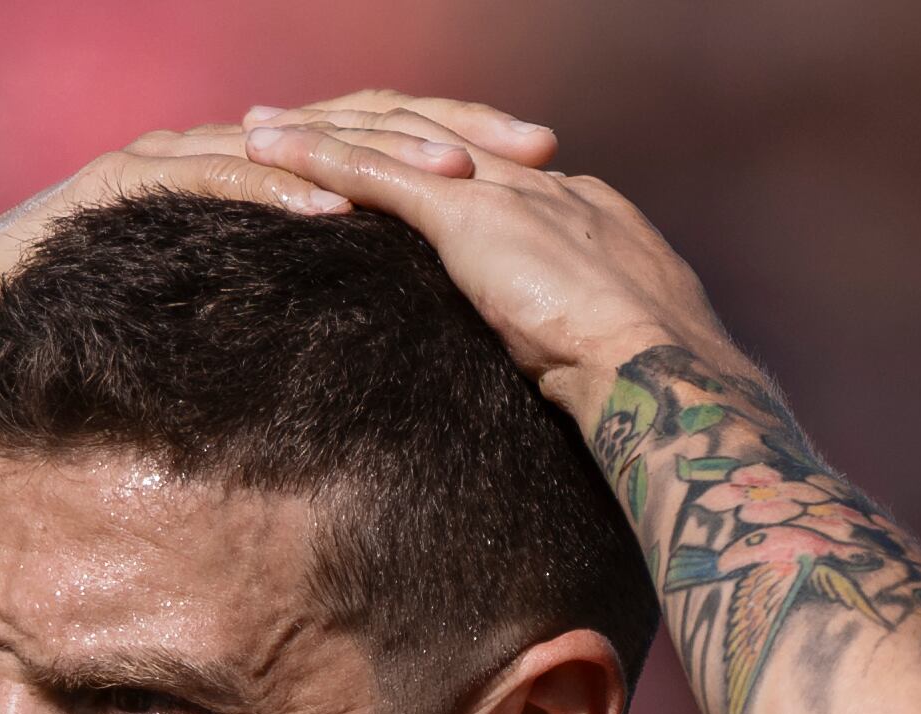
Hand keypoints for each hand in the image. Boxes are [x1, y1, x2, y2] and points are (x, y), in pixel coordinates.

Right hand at [0, 110, 505, 385]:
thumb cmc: (94, 331)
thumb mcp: (219, 317)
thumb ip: (292, 306)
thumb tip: (388, 349)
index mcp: (262, 173)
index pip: (382, 144)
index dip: (465, 145)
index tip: (547, 168)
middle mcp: (227, 146)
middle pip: (360, 122)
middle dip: (452, 132)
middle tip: (535, 153)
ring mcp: (174, 156)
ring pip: (296, 141)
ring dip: (383, 157)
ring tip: (459, 178)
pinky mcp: (122, 186)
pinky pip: (213, 180)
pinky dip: (278, 193)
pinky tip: (336, 211)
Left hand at [238, 93, 735, 419]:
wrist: (658, 370)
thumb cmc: (647, 382)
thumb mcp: (606, 348)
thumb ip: (574, 336)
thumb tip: (555, 365)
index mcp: (584, 214)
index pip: (499, 178)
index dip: (445, 171)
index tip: (411, 174)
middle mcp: (541, 186)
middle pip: (439, 143)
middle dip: (376, 133)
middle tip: (307, 123)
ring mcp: (503, 194)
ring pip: (395, 147)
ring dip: (323, 135)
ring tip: (262, 127)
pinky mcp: (467, 214)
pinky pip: (376, 174)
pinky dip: (318, 159)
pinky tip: (270, 150)